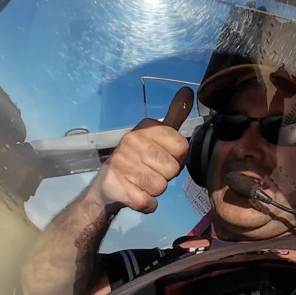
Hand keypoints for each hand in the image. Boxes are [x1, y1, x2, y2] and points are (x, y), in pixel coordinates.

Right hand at [92, 87, 192, 212]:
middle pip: (173, 169)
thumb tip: (188, 89)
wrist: (107, 186)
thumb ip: (175, 115)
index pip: (182, 147)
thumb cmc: (138, 158)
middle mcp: (130, 141)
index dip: (177, 157)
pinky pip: (148, 202)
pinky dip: (146, 204)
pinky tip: (136, 195)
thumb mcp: (156, 134)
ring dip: (155, 191)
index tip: (162, 156)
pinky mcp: (117, 188)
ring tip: (142, 183)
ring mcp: (121, 164)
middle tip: (150, 171)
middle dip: (166, 175)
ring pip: (161, 187)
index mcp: (144, 128)